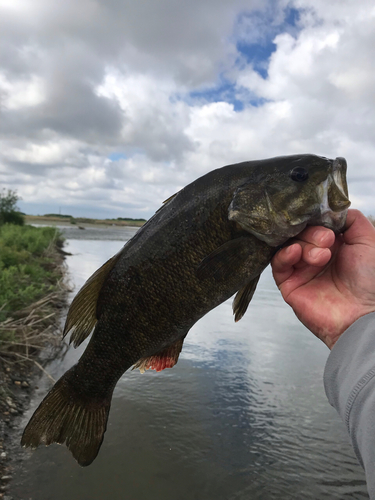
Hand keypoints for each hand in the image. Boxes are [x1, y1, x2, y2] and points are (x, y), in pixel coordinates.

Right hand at [271, 209, 374, 348]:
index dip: (318, 219)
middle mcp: (316, 256)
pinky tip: (296, 252)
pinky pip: (278, 264)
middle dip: (313, 233)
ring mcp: (301, 270)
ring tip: (321, 254)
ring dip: (303, 244)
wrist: (362, 314)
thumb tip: (333, 207)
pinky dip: (285, 254)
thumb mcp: (368, 240)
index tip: (327, 223)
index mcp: (334, 245)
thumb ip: (352, 219)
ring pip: (289, 244)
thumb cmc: (370, 281)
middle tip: (328, 240)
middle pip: (300, 232)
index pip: (315, 223)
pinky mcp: (289, 284)